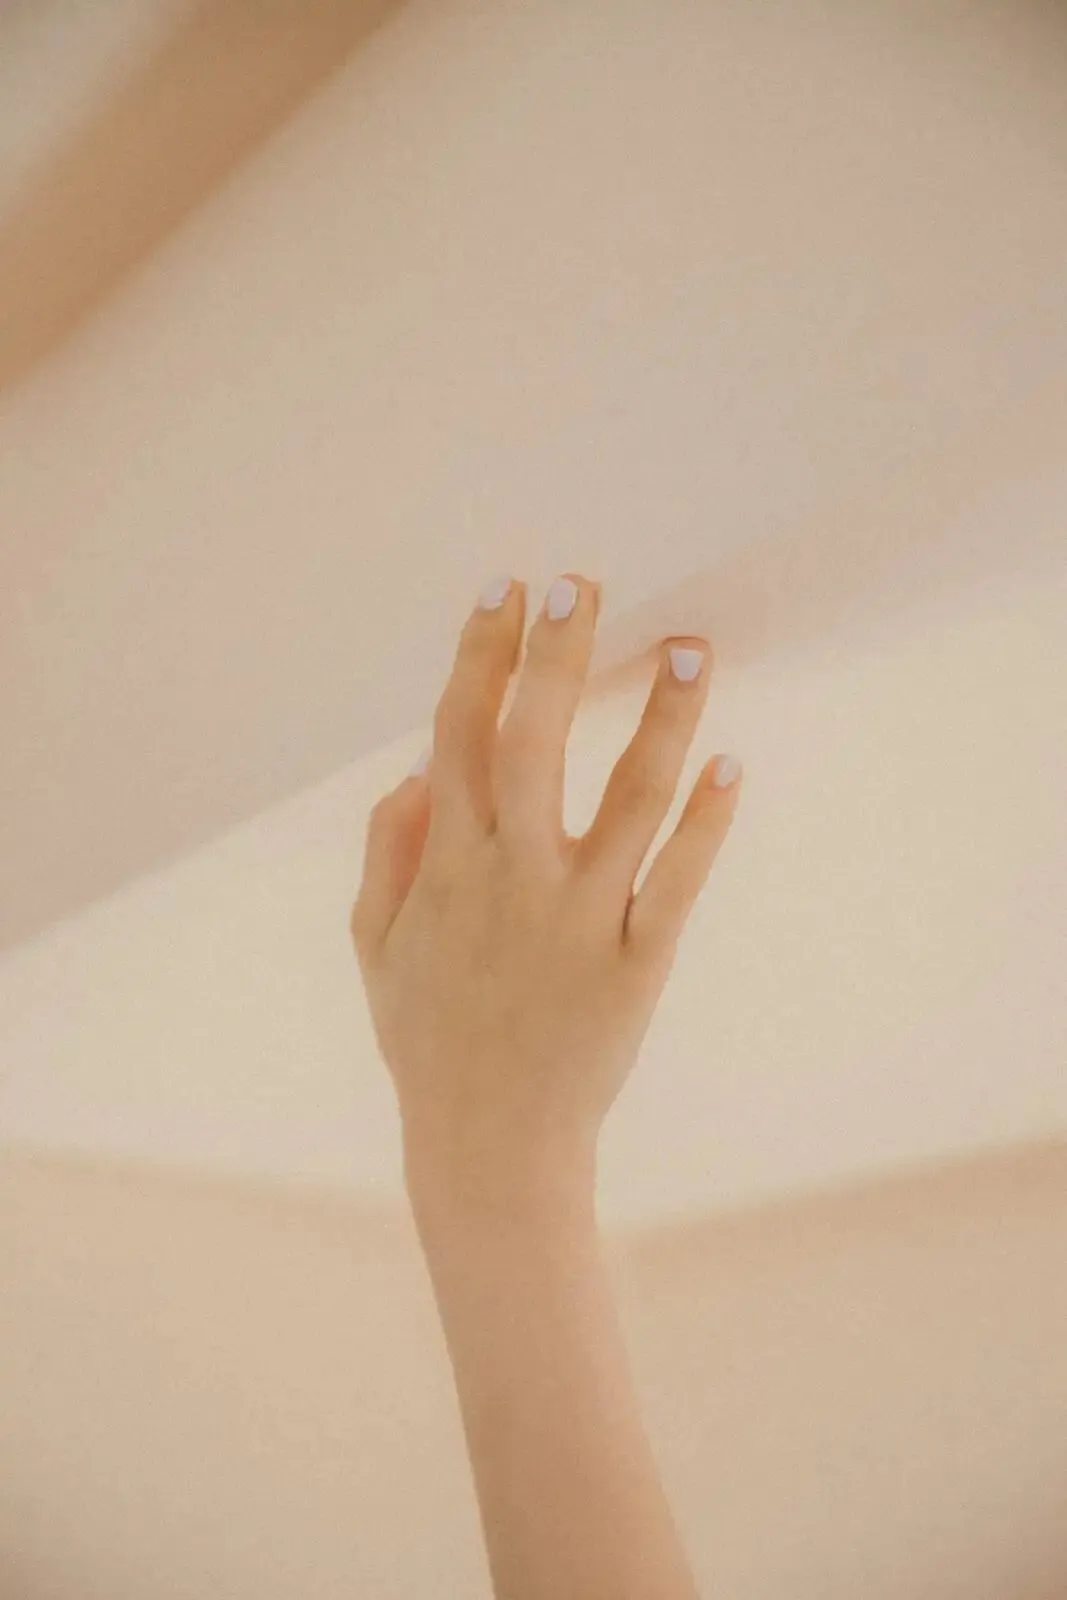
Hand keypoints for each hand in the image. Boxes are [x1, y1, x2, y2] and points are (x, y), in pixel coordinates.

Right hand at [350, 573, 740, 1215]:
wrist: (489, 1146)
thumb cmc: (428, 1040)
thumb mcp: (376, 950)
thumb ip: (386, 855)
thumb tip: (414, 773)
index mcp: (445, 868)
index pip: (459, 736)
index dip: (479, 658)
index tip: (505, 591)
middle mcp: (511, 880)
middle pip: (534, 744)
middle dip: (554, 656)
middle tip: (583, 585)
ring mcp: (578, 920)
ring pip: (628, 798)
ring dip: (661, 717)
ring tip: (690, 648)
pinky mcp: (637, 965)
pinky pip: (676, 881)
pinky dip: (705, 823)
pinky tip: (729, 766)